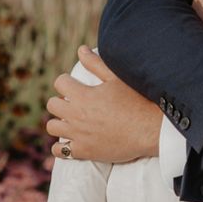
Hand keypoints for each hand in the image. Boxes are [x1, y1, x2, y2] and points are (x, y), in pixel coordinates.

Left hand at [46, 46, 163, 162]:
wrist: (150, 130)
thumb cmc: (136, 101)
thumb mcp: (116, 79)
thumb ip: (96, 64)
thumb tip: (81, 50)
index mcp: (83, 95)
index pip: (59, 82)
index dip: (66, 80)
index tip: (74, 83)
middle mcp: (76, 115)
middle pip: (52, 104)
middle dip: (61, 99)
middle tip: (74, 101)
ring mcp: (78, 135)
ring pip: (52, 127)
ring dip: (60, 121)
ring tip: (73, 119)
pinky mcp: (84, 152)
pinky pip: (60, 151)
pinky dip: (62, 145)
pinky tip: (72, 140)